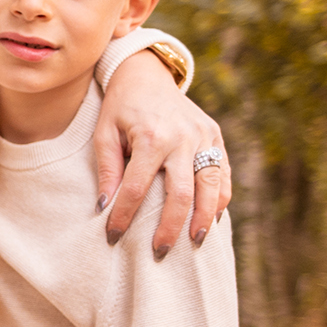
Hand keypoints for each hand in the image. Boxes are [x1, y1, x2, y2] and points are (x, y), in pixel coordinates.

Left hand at [94, 49, 230, 258]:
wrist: (146, 74)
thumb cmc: (120, 107)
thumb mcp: (104, 133)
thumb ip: (107, 168)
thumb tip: (104, 206)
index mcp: (152, 137)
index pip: (137, 188)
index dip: (124, 215)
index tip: (113, 236)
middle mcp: (183, 138)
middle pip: (181, 193)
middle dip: (171, 227)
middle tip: (161, 252)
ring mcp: (204, 136)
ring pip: (211, 185)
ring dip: (204, 217)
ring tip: (196, 242)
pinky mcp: (215, 136)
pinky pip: (222, 172)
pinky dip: (219, 197)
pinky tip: (212, 218)